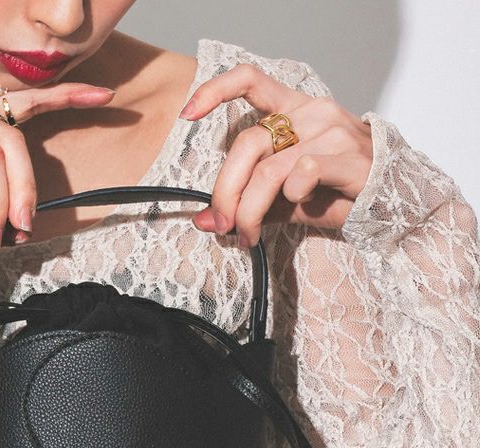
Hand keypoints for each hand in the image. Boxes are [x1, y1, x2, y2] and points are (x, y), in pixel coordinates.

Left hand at [178, 63, 373, 246]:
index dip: (215, 91)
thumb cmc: (334, 195)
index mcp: (293, 110)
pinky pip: (301, 172)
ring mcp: (331, 130)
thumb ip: (246, 202)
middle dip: (225, 191)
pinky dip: (288, 196)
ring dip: (250, 209)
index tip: (188, 114)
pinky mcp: (347, 155)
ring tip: (249, 235)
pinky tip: (294, 208)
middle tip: (221, 224)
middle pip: (247, 144)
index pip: (250, 81)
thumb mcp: (283, 198)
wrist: (389, 203)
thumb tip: (203, 221)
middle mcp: (310, 113)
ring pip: (269, 168)